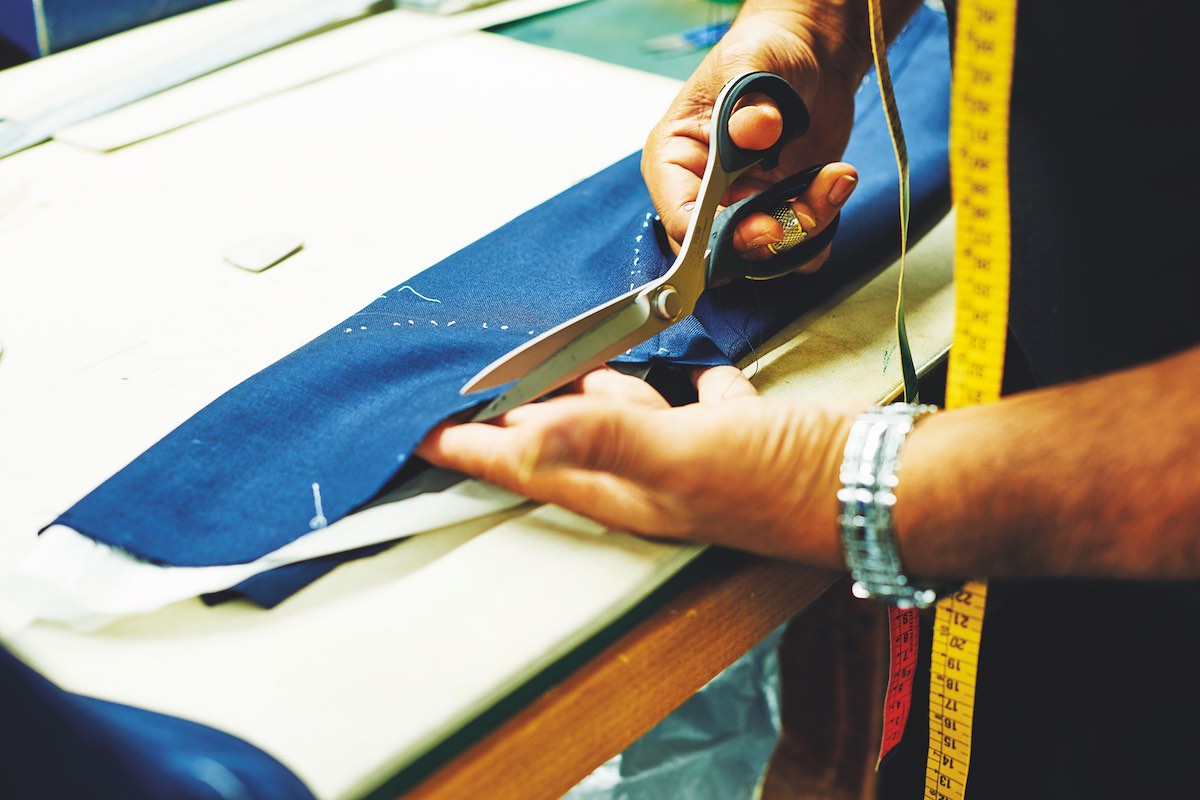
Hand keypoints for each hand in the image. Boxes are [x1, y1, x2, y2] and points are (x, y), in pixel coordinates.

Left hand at [418, 366, 857, 566]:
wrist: (880, 485)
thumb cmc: (786, 480)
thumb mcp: (689, 456)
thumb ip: (607, 440)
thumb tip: (527, 439)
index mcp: (630, 489)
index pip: (530, 466)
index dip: (473, 450)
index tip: (421, 435)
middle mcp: (656, 479)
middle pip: (571, 443)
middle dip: (525, 417)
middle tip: (485, 393)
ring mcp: (699, 458)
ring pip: (632, 420)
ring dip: (596, 395)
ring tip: (568, 368)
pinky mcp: (740, 434)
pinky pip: (693, 405)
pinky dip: (677, 385)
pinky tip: (678, 365)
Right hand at [642, 6, 863, 267]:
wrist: (809, 56)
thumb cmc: (763, 54)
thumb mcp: (750, 64)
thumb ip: (748, 101)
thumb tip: (756, 128)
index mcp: (674, 161)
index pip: (680, 220)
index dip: (715, 236)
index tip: (760, 227)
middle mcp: (704, 195)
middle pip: (721, 252)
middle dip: (767, 239)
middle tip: (803, 211)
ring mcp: (744, 208)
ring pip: (766, 254)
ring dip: (806, 225)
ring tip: (834, 177)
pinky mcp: (782, 213)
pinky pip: (800, 246)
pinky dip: (824, 224)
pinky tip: (836, 181)